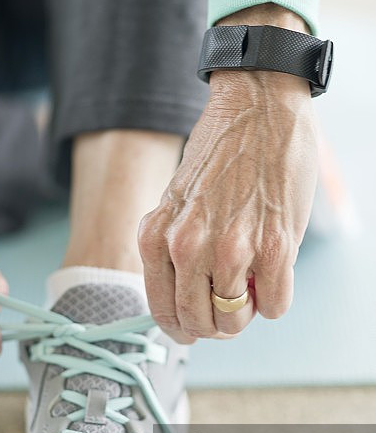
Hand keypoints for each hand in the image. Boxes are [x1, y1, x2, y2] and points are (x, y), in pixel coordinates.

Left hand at [138, 65, 318, 343]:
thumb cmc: (220, 153)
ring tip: (254, 280)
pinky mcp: (273, 246)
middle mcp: (186, 247)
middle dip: (218, 323)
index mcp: (155, 237)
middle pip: (200, 323)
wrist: (258, 105)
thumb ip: (172, 248)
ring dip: (248, 310)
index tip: (197, 326)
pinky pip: (275, 306)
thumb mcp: (176, 201)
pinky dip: (276, 298)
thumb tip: (186, 299)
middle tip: (232, 304)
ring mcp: (231, 249)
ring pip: (236, 320)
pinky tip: (275, 270)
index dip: (183, 327)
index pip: (163, 311)